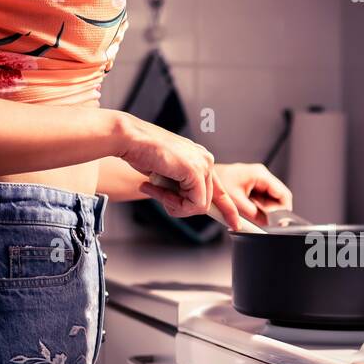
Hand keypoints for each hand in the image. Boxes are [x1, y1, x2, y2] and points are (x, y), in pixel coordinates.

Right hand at [110, 112, 239, 226]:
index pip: (219, 190)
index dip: (227, 209)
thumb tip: (183, 205)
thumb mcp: (166, 174)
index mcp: (201, 159)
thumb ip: (179, 187)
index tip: (234, 225)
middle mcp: (206, 160)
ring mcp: (203, 165)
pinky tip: (156, 188)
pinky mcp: (195, 171)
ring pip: (200, 206)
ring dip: (174, 205)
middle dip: (180, 207)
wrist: (129, 139)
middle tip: (158, 195)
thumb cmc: (141, 153)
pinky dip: (174, 204)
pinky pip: (194, 204)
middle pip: (206, 202)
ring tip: (155, 189)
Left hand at [214, 162, 292, 225]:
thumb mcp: (236, 202)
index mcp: (260, 175)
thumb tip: (265, 225)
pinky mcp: (253, 187)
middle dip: (273, 212)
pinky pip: (262, 201)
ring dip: (264, 211)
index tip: (277, 223)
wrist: (205, 177)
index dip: (283, 211)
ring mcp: (258, 181)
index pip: (284, 195)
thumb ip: (253, 214)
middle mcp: (262, 176)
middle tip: (262, 220)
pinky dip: (258, 209)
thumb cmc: (216, 182)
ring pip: (271, 201)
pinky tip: (248, 210)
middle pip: (279, 199)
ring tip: (251, 213)